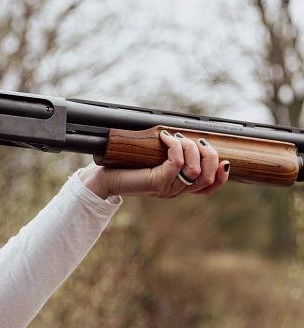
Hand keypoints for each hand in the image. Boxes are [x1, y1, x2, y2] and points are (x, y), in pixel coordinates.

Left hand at [80, 130, 230, 198]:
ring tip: (178, 138)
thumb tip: (187, 136)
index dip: (222, 174)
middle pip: (208, 177)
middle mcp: (176, 191)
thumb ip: (171, 154)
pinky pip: (177, 163)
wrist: (104, 178)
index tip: (223, 159)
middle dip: (209, 155)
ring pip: (195, 169)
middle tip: (197, 141)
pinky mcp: (157, 182)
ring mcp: (168, 188)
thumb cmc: (127, 166)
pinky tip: (166, 138)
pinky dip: (176, 147)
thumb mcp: (154, 160)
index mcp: (179, 187)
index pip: (210, 187)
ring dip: (190, 148)